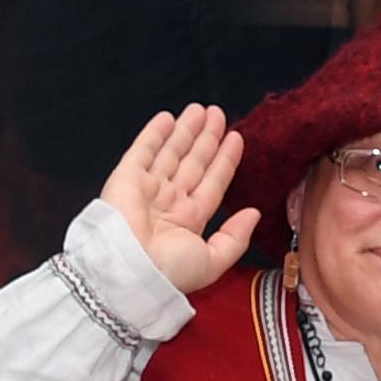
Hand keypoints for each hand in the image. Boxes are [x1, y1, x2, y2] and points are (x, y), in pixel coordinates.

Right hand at [100, 106, 260, 295]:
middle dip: (206, 139)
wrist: (130, 269)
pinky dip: (155, 133)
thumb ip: (235, 238)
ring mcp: (148, 188)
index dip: (224, 161)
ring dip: (186, 130)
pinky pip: (143, 150)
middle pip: (193, 162)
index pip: (212, 183)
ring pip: (171, 152)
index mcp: (188, 221)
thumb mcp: (213, 261)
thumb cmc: (170, 271)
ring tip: (202, 109)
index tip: (236, 139)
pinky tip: (168, 118)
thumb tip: (254, 214)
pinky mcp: (127, 177)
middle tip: (219, 115)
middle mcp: (169, 202)